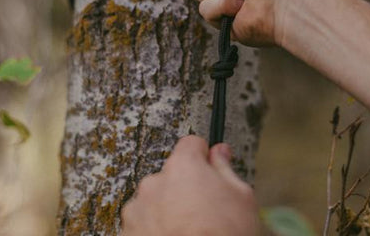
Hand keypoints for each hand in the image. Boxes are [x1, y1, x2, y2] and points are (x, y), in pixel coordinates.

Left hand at [120, 135, 258, 235]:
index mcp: (183, 166)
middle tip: (205, 210)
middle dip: (185, 187)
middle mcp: (155, 181)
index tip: (210, 168)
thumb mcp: (241, 198)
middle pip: (172, 174)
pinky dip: (155, 229)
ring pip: (156, 200)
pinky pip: (144, 223)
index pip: (191, 144)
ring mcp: (138, 208)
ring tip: (189, 231)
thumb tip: (220, 152)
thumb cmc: (223, 235)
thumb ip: (226, 168)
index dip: (203, 156)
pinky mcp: (128, 232)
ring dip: (168, 209)